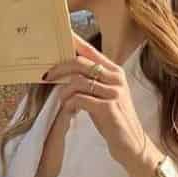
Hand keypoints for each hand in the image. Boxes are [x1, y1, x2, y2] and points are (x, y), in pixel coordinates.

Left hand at [43, 33, 155, 176]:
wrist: (131, 143)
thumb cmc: (113, 119)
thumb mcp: (104, 95)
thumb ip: (90, 81)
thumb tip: (63, 70)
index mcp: (115, 71)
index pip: (90, 51)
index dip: (74, 41)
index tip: (60, 33)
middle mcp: (116, 78)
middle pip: (80, 63)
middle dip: (59, 69)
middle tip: (46, 76)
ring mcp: (114, 92)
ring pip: (78, 81)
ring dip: (64, 91)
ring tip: (62, 101)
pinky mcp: (109, 107)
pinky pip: (80, 99)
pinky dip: (70, 104)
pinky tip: (71, 111)